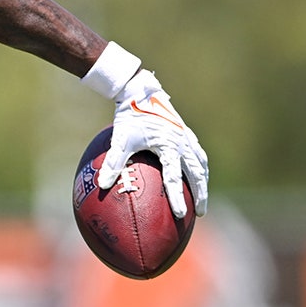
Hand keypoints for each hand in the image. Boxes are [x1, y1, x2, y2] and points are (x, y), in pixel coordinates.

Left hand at [100, 70, 208, 217]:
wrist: (140, 91)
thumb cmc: (129, 116)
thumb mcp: (120, 139)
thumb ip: (113, 162)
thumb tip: (102, 185)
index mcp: (168, 145)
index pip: (174, 177)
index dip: (177, 197)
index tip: (181, 215)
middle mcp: (182, 142)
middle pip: (197, 174)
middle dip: (200, 194)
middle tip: (199, 213)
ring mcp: (187, 137)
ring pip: (201, 164)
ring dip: (203, 182)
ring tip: (203, 198)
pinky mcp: (186, 132)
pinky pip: (199, 154)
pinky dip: (201, 167)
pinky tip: (198, 175)